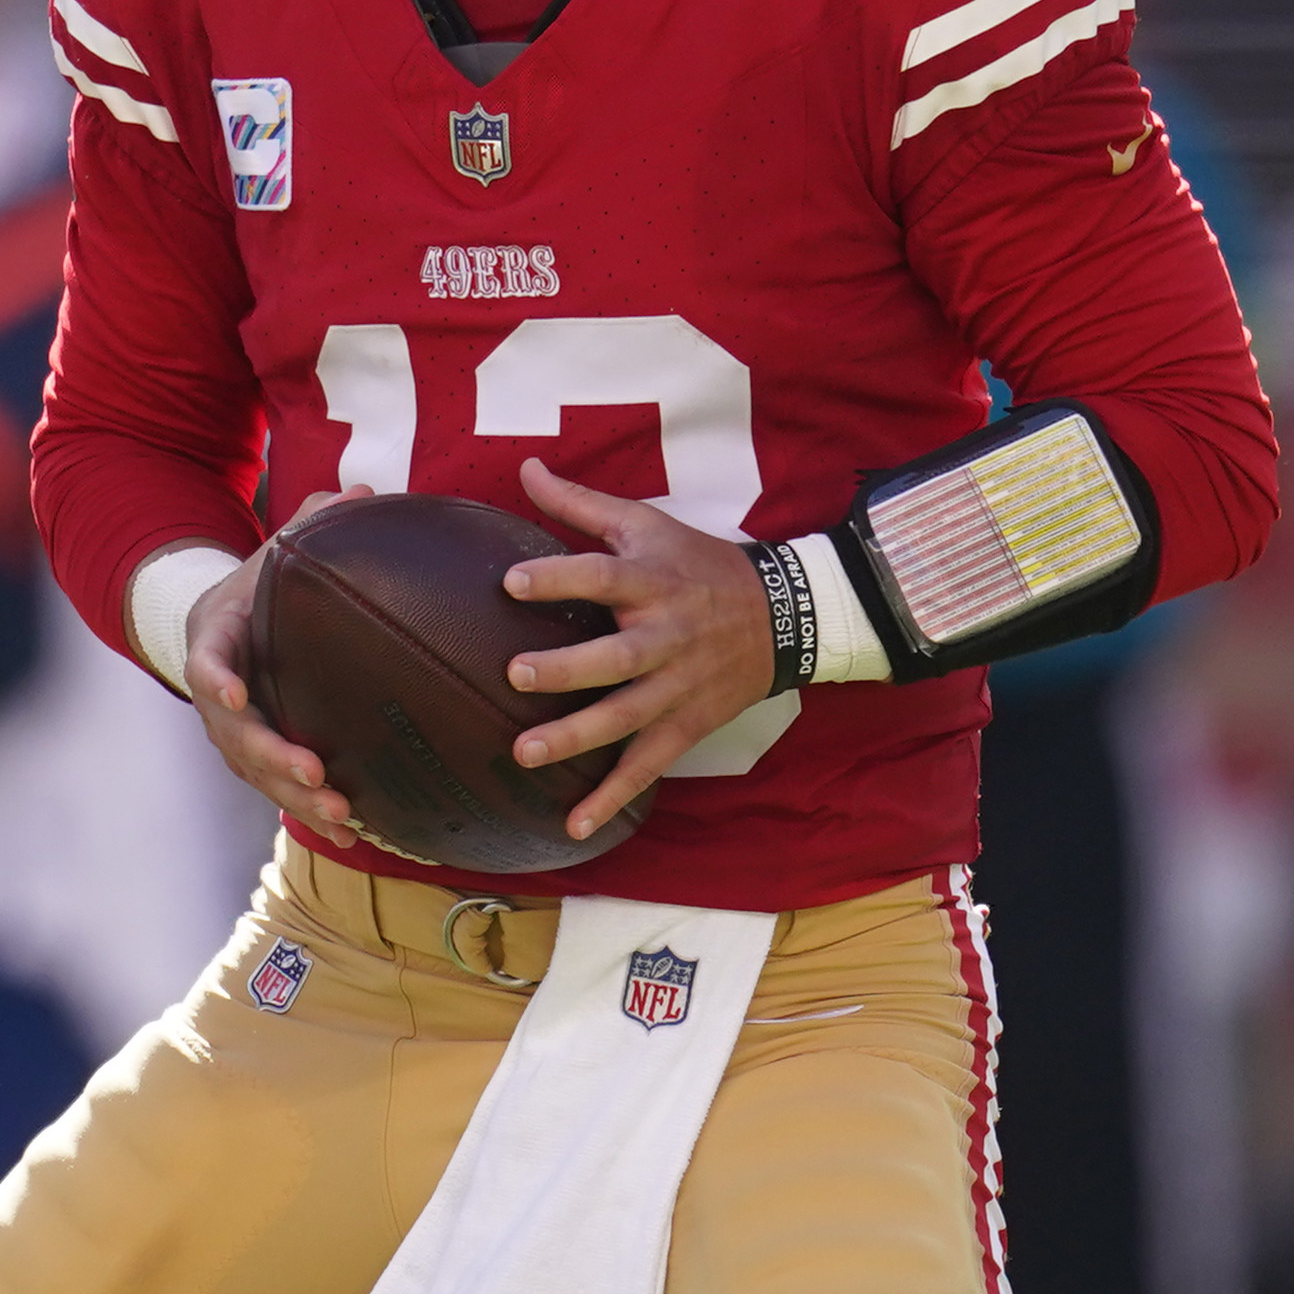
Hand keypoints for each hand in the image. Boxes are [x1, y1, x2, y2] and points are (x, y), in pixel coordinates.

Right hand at [183, 547, 359, 843]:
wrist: (229, 618)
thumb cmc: (264, 579)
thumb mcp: (281, 546)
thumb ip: (315, 522)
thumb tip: (363, 492)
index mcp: (217, 634)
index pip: (207, 661)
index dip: (218, 681)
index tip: (239, 698)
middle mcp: (217, 691)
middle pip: (234, 734)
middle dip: (273, 757)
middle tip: (314, 774)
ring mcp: (233, 729)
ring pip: (255, 771)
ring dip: (295, 796)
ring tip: (342, 816)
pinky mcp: (256, 753)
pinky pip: (276, 786)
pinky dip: (310, 809)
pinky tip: (353, 830)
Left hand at [499, 458, 773, 843]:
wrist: (783, 616)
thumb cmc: (698, 564)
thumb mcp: (647, 523)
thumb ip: (580, 503)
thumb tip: (524, 466)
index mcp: (651, 580)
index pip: (602, 576)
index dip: (558, 579)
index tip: (511, 582)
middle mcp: (665, 636)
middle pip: (616, 657)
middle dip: (568, 669)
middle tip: (516, 674)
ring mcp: (677, 687)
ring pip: (627, 717)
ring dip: (577, 738)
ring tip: (525, 753)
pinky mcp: (686, 725)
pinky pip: (647, 765)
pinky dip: (613, 798)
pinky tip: (575, 826)